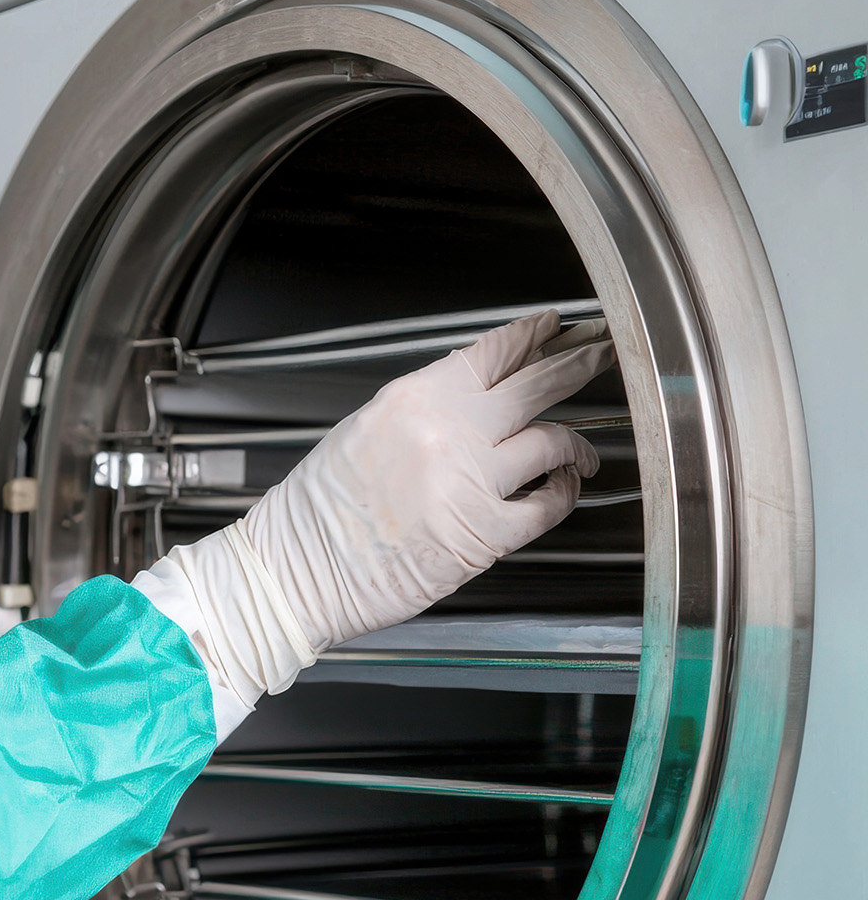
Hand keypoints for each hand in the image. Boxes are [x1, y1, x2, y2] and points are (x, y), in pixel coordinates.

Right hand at [244, 309, 613, 652]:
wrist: (297, 571)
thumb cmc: (320, 513)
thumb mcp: (363, 432)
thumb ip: (423, 411)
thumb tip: (474, 400)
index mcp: (413, 399)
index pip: (492, 352)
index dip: (534, 336)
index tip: (556, 328)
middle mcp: (447, 431)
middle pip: (538, 384)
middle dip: (580, 363)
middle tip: (601, 355)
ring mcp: (471, 481)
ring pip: (553, 441)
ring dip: (576, 444)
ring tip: (582, 449)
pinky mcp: (486, 534)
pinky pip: (549, 503)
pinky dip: (564, 493)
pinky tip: (562, 490)